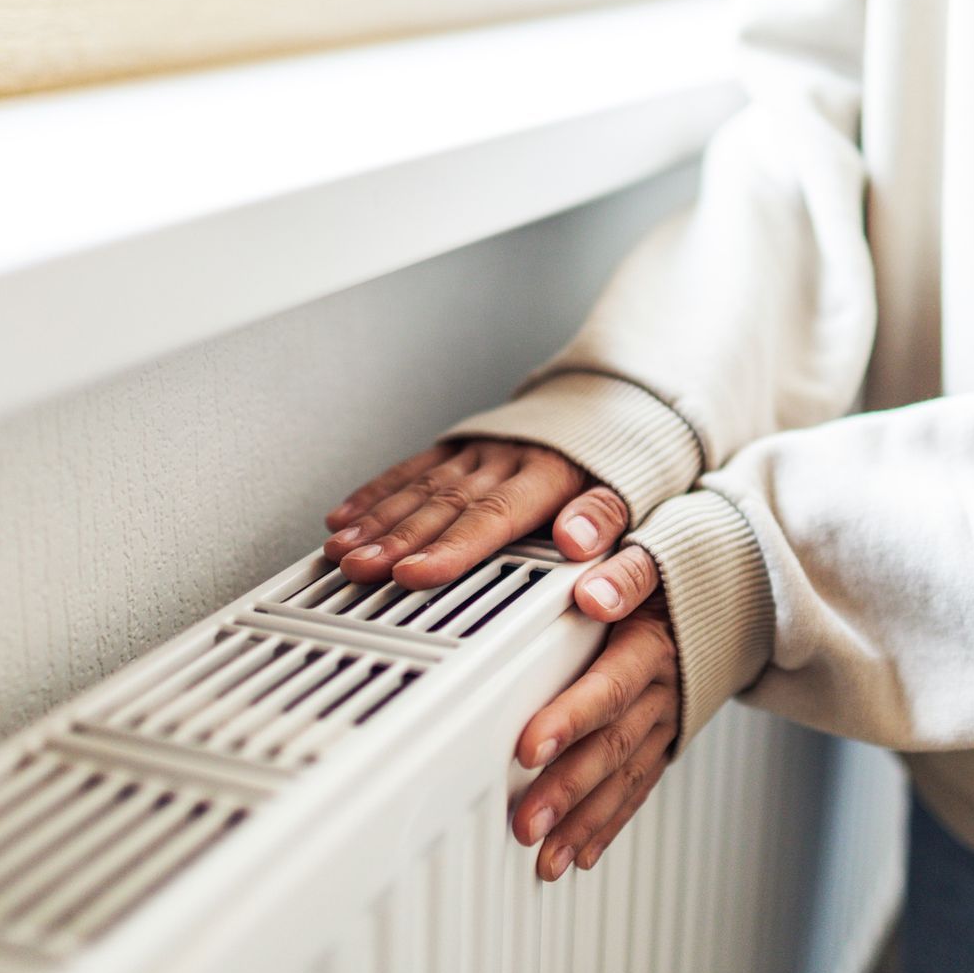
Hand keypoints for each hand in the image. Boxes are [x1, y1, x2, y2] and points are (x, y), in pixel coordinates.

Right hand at [324, 439, 627, 588]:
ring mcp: (476, 451)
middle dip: (396, 540)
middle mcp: (503, 460)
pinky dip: (375, 493)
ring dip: (376, 520)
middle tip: (360, 568)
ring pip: (419, 488)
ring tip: (341, 550)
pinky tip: (344, 515)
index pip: (492, 517)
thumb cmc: (617, 460)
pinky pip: (411, 468)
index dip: (451, 548)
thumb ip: (603, 516)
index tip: (414, 574)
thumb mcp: (631, 489)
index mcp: (547, 475)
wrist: (608, 398)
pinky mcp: (458, 445)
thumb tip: (578, 541)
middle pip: (443, 505)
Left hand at [512, 544, 675, 879]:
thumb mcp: (654, 549)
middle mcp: (664, 687)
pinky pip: (638, 788)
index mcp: (653, 640)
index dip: (570, 718)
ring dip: (582, 820)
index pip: (610, 685)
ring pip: (624, 777)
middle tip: (524, 822)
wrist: (742, 586)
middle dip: (567, 788)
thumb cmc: (679, 567)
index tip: (527, 746)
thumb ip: (625, 566)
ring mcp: (667, 719)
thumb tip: (593, 588)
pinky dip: (607, 825)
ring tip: (543, 857)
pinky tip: (577, 855)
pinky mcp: (666, 739)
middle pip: (612, 744)